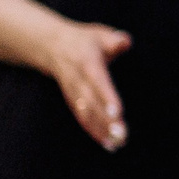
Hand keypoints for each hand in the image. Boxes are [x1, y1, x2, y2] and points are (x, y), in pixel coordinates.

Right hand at [41, 21, 131, 150]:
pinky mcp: (73, 102)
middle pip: (92, 103)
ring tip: (117, 144)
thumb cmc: (84, 40)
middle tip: (122, 135)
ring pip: (87, 114)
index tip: (117, 112)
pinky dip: (94, 132)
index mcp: (87, 63)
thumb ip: (114, 40)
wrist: (53, 46)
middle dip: (106, 120)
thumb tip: (125, 42)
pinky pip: (83, 118)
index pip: (98, 82)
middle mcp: (78, 80)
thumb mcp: (99, 34)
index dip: (106, 97)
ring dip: (101, 130)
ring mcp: (73, 93)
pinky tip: (108, 144)